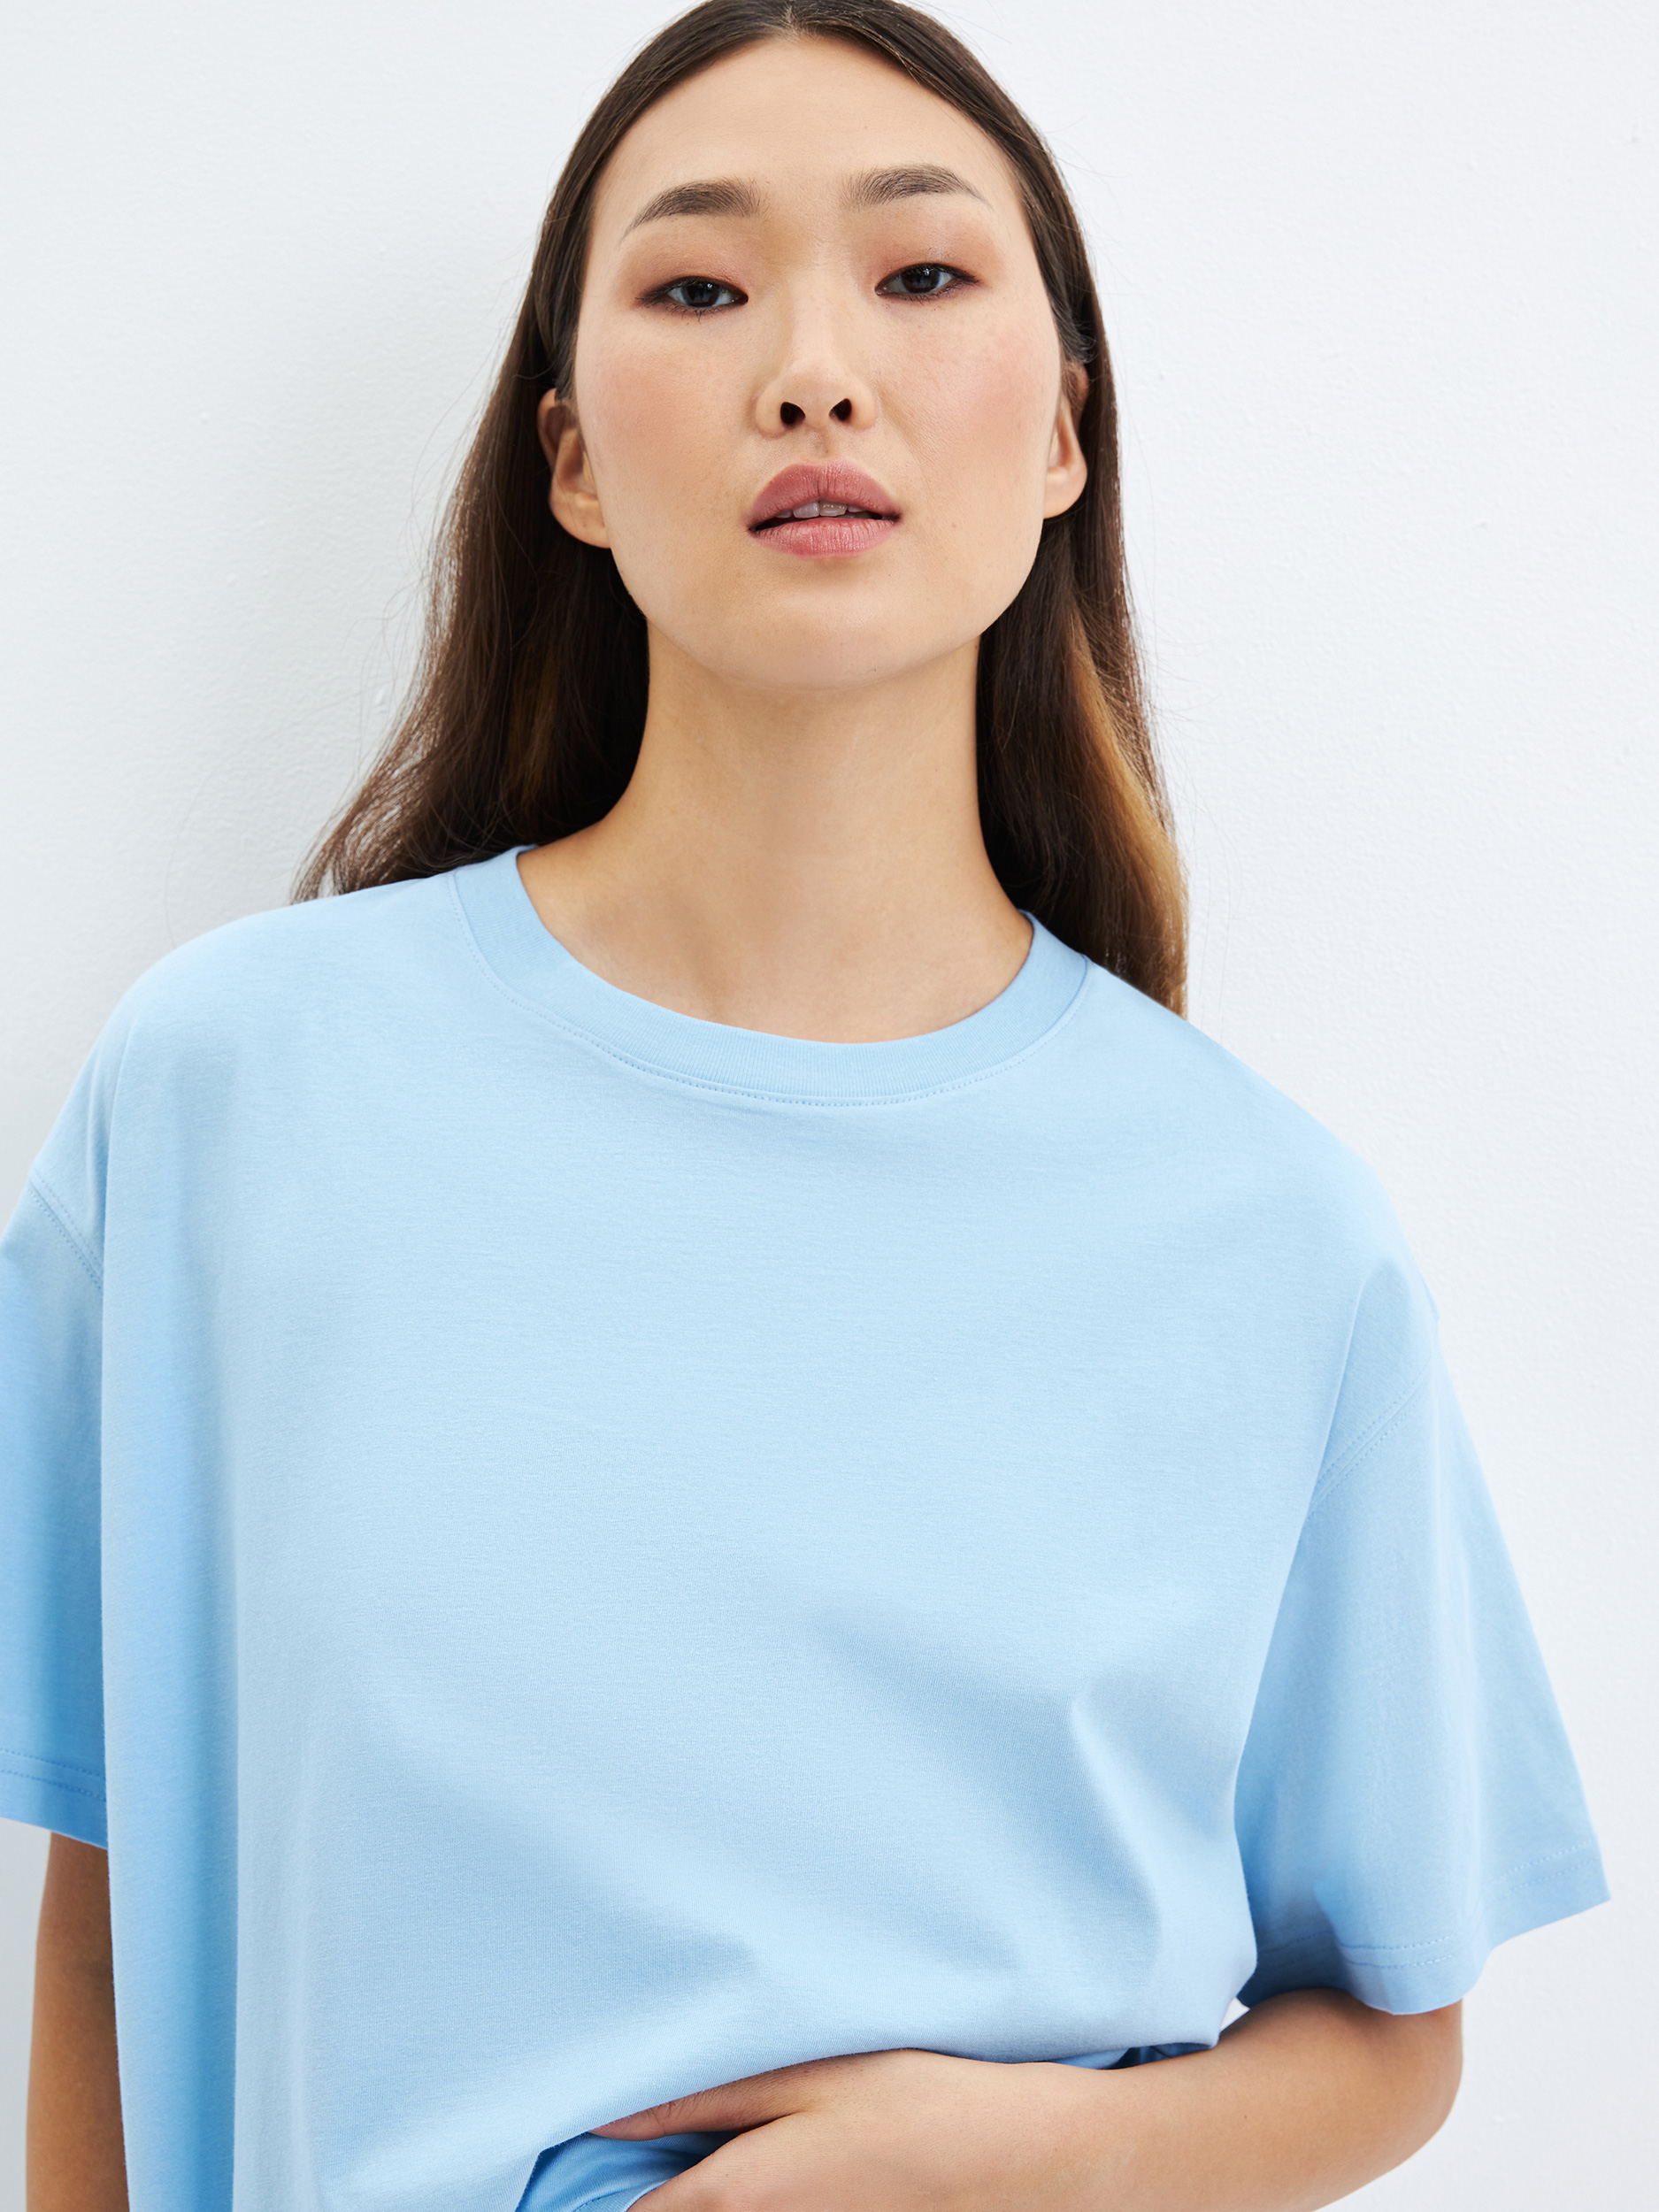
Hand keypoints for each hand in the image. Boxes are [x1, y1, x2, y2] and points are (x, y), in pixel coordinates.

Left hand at [591, 2046, 1121, 2210]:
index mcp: (736, 2199)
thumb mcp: (809, 2074)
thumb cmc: (921, 2101)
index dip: (610, 2194)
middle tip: (658, 2155)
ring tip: (736, 2153)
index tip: (592, 2165)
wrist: (1032, 2161)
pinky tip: (795, 2176)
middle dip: (664, 2197)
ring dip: (708, 2199)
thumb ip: (704, 2096)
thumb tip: (606, 2113)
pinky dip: (756, 2206)